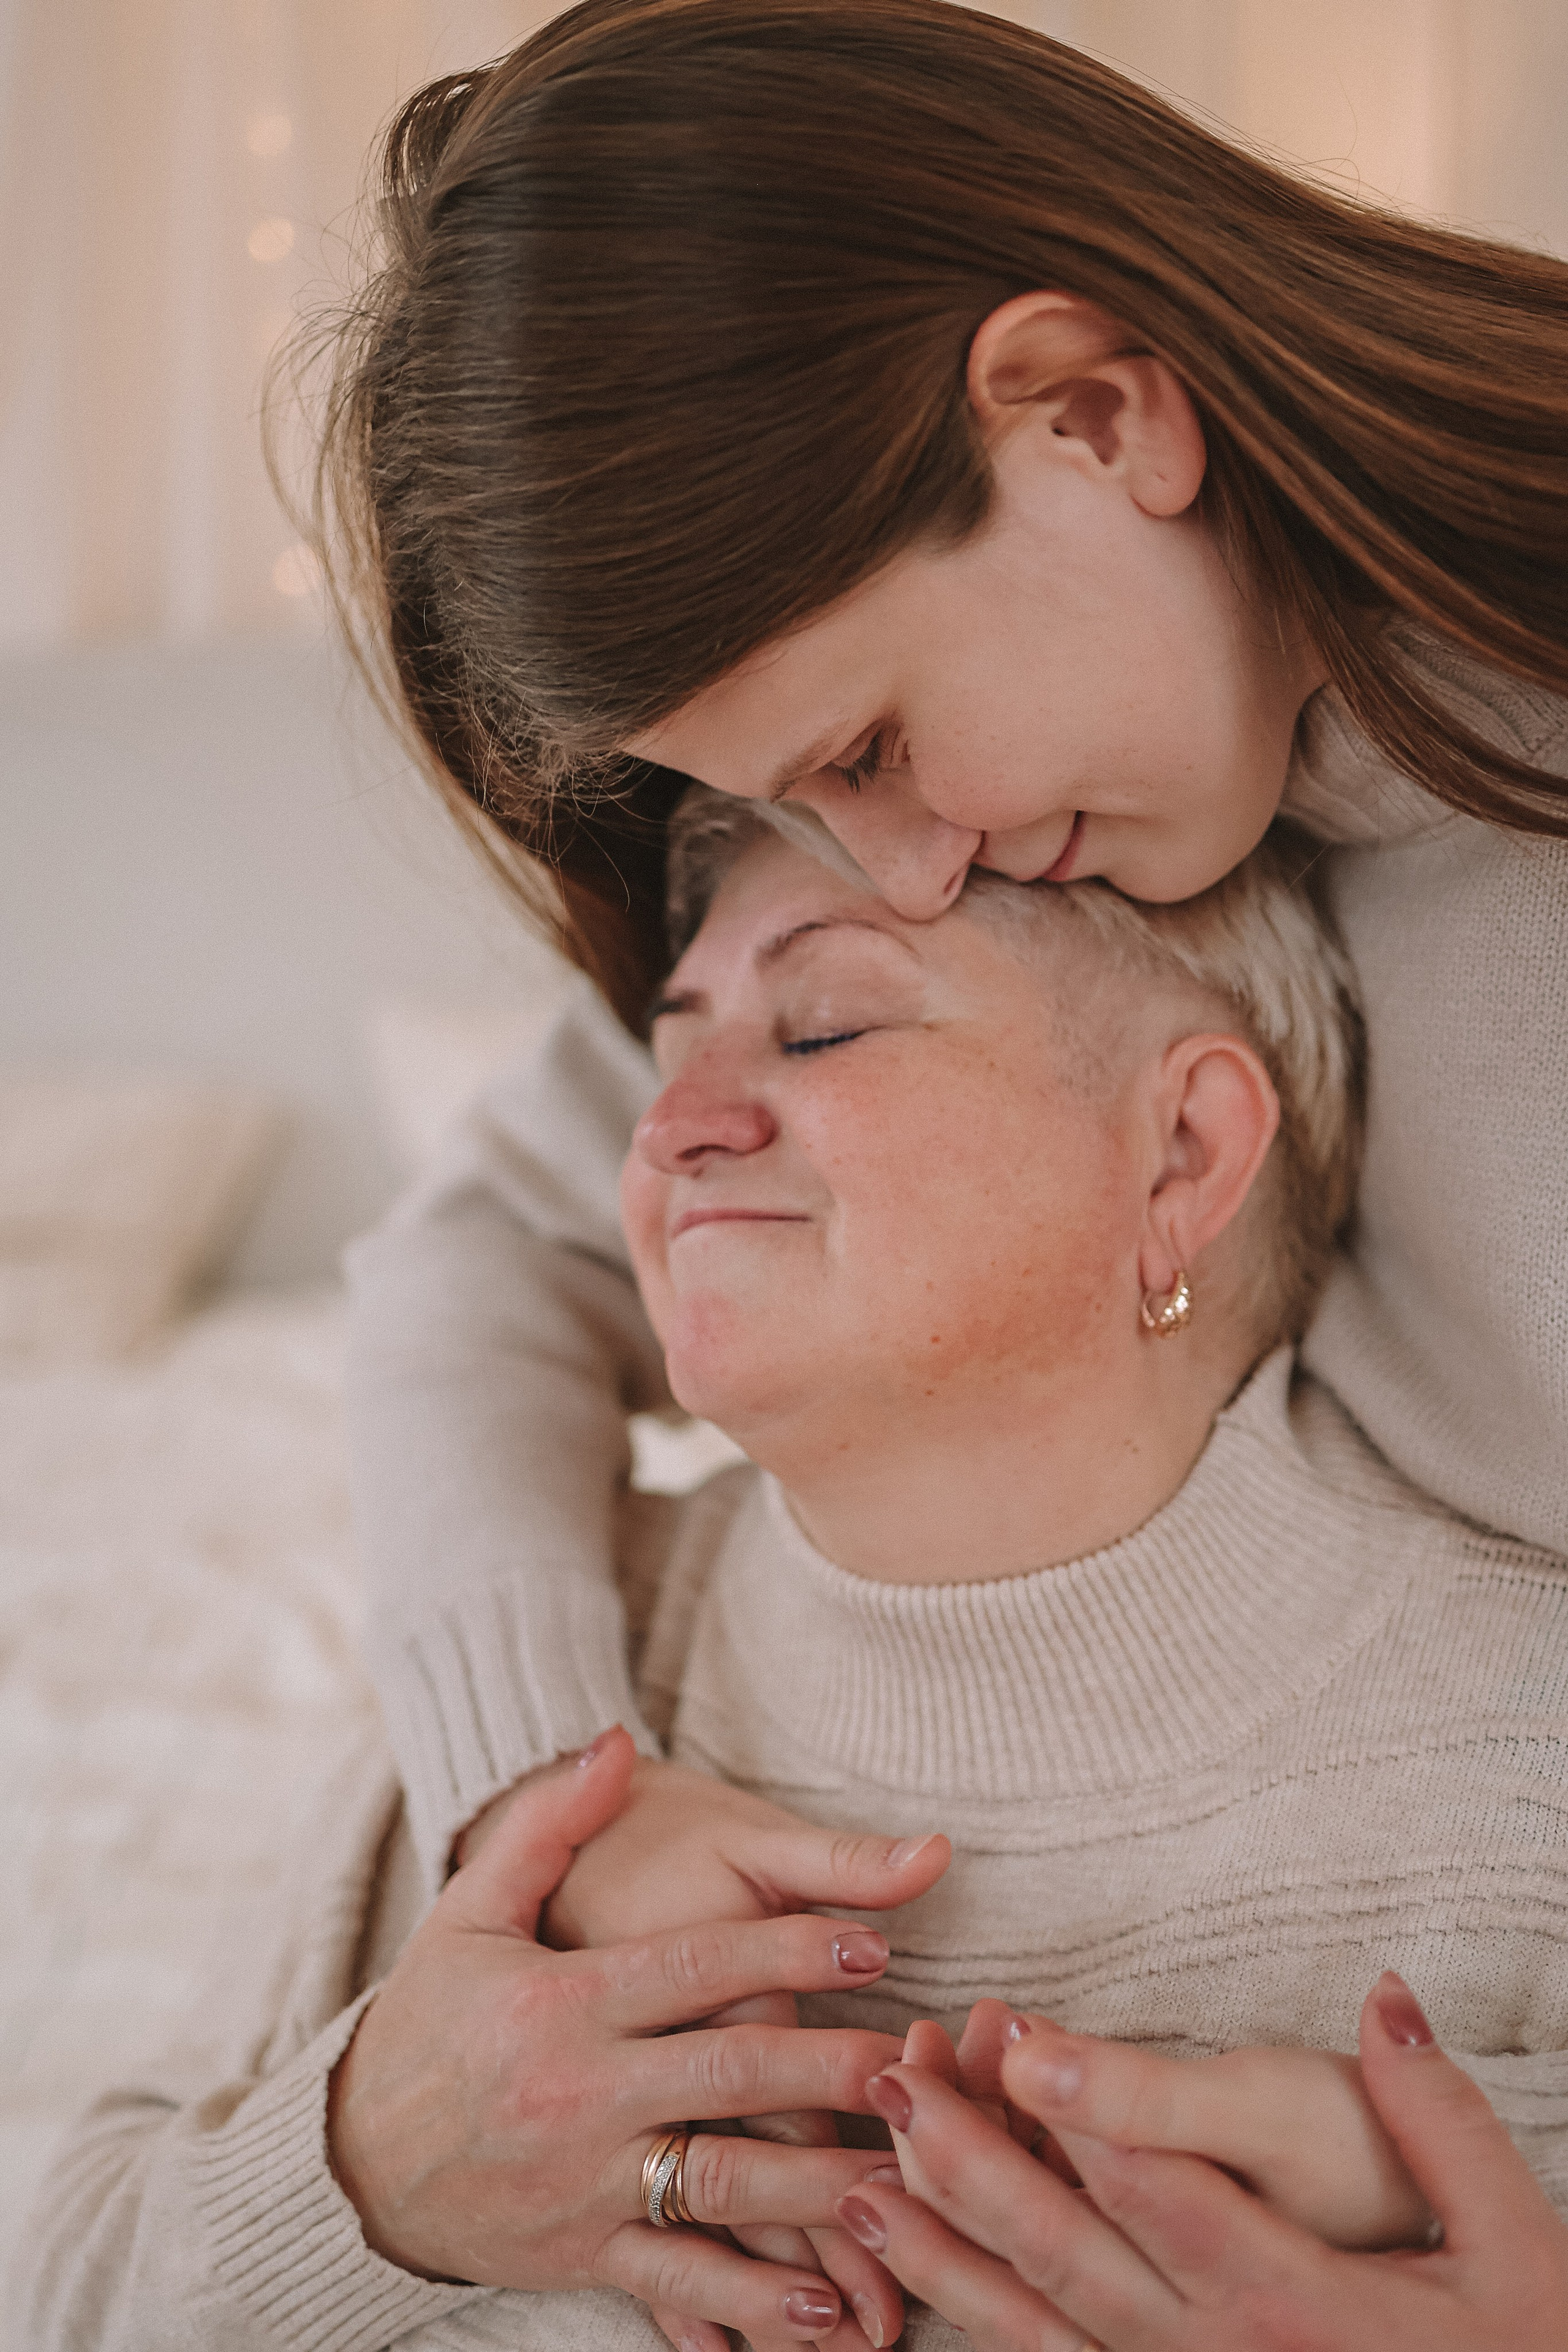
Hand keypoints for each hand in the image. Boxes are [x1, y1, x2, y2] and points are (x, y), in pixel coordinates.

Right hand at [329, 1728, 906, 2348]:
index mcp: (563, 2000)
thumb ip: (548, 1826)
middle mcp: (580, 2091)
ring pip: (723, 2183)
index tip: (873, 1944)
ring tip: (907, 2179)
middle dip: (832, 2066)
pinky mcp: (585, 2254)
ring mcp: (585, 2180)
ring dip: (822, 2188)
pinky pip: (681, 2281)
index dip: (789, 1949)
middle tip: (918, 2061)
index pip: (697, 1967)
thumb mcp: (472, 1912)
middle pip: (731, 2072)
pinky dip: (754, 2301)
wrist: (348, 2159)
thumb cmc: (427, 2022)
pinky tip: (826, 2308)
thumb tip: (613, 1741)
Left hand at [834, 1973, 1567, 2349]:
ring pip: (1040, 2322)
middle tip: (893, 2088)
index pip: (1160, 2188)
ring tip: (858, 2190)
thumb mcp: (1508, 2236)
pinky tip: (919, 2283)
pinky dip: (983, 2322)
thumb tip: (1386, 1998)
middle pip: (1069, 2253)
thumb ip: (1438, 2115)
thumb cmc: (1514, 2339)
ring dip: (944, 2253)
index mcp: (1288, 2296)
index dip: (1079, 2104)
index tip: (1008, 2030)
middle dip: (969, 2168)